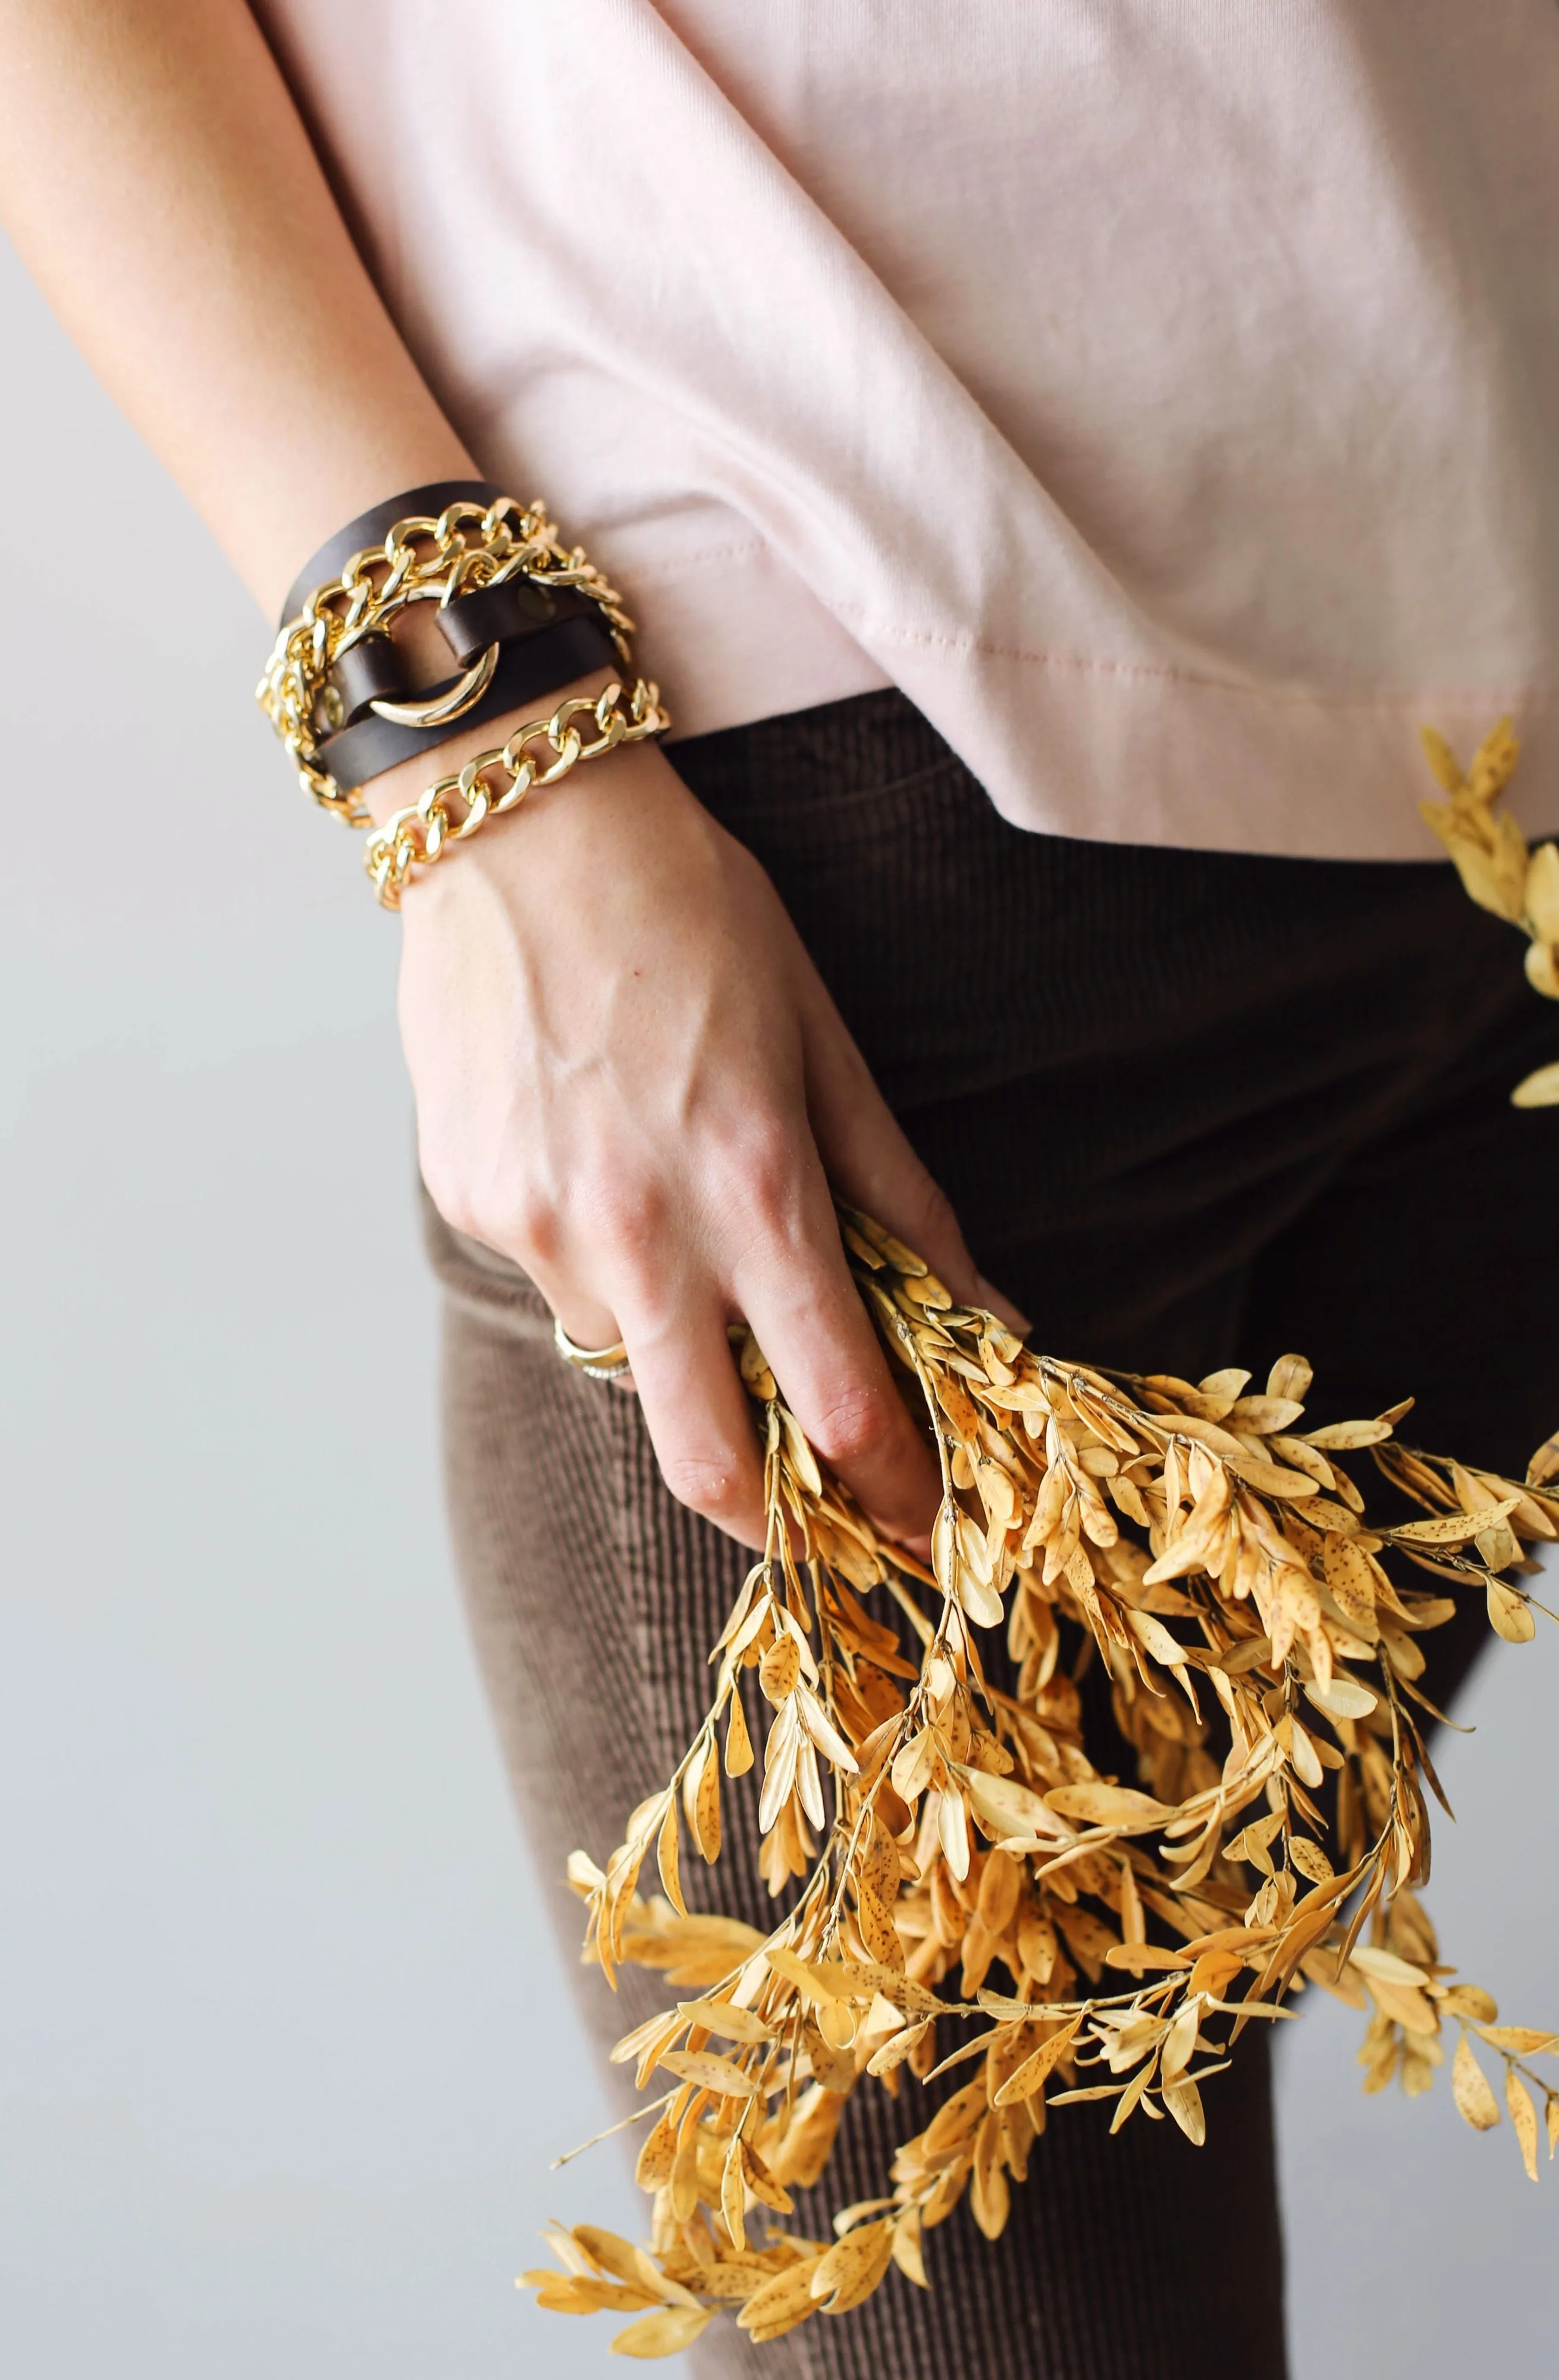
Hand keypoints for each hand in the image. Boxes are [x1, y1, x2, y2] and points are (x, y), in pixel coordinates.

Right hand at [386, 685, 1023, 1548]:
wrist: (520, 821)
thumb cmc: (694, 913)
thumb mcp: (824, 1045)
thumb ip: (904, 1199)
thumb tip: (992, 1316)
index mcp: (753, 1189)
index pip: (838, 1406)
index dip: (894, 1492)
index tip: (922, 1527)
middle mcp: (639, 1233)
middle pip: (709, 1464)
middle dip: (776, 1522)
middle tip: (819, 1516)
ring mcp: (539, 1228)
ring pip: (627, 1357)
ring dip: (679, 1337)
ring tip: (682, 1215)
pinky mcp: (469, 1205)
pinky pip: (556, 1281)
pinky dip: (603, 1260)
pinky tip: (606, 1158)